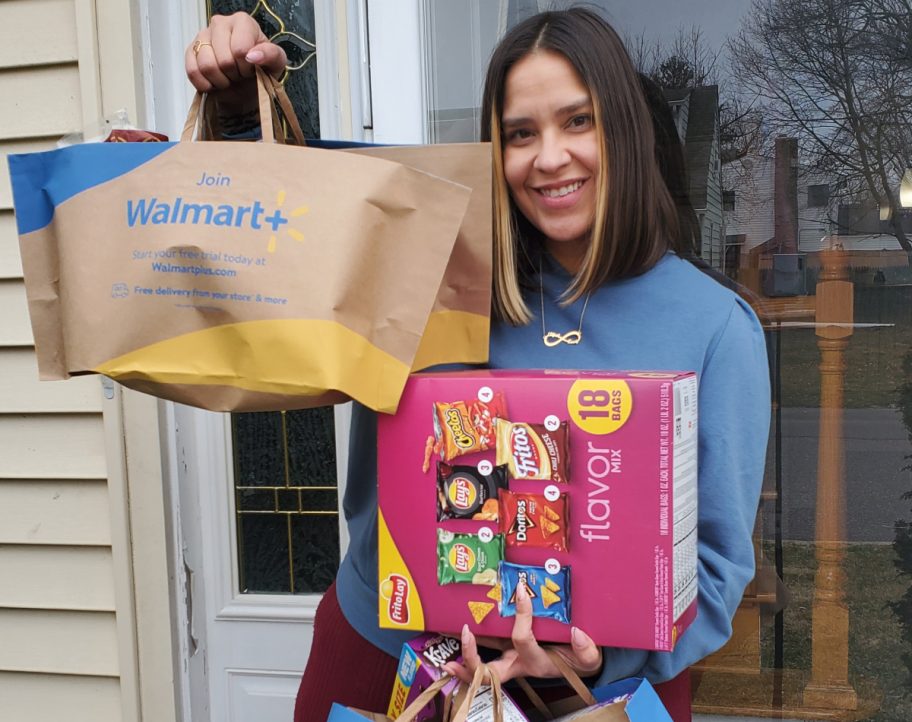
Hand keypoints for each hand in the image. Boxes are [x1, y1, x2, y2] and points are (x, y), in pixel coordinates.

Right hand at [185, 12, 286, 112]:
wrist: (246, 84)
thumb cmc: (261, 69)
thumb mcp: (275, 63)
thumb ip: (271, 55)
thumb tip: (253, 56)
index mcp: (242, 21)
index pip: (240, 49)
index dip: (246, 67)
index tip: (251, 69)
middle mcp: (220, 23)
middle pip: (224, 60)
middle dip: (234, 75)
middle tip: (239, 75)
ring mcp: (202, 36)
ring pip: (207, 66)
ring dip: (220, 81)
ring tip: (228, 78)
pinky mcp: (191, 50)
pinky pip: (193, 71)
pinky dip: (205, 84)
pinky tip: (215, 83)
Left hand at [443, 583, 601, 683]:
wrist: (578, 665)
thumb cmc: (580, 660)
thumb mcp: (589, 657)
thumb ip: (586, 649)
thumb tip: (576, 632)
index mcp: (536, 662)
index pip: (523, 639)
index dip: (522, 616)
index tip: (522, 591)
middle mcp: (517, 664)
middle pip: (488, 671)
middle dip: (472, 658)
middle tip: (464, 634)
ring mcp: (509, 658)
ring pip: (481, 664)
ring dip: (462, 654)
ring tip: (445, 636)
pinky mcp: (506, 650)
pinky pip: (485, 651)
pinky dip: (470, 646)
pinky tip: (459, 632)